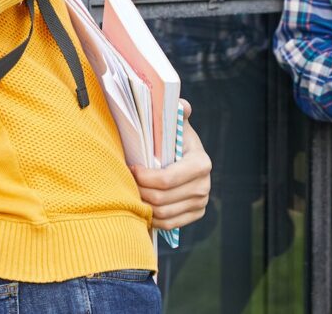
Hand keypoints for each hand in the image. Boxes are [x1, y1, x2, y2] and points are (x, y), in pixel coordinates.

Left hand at [131, 100, 211, 230]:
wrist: (185, 156)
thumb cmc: (174, 138)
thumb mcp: (175, 123)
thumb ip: (178, 112)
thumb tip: (182, 106)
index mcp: (201, 163)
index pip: (168, 179)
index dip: (145, 177)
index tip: (132, 168)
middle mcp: (205, 185)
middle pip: (162, 199)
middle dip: (140, 191)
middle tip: (126, 182)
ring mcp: (201, 202)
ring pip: (163, 214)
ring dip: (144, 205)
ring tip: (131, 192)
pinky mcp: (195, 214)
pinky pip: (169, 225)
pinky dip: (152, 219)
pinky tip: (142, 205)